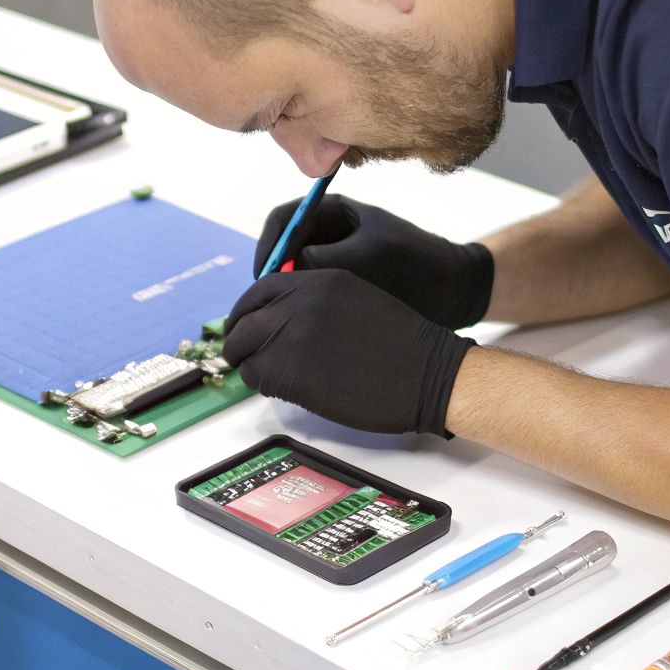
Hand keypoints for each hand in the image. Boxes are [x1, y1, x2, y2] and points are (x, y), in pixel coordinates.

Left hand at [224, 269, 474, 436]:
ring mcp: (294, 334)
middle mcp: (302, 301)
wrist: (430, 373)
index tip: (247, 326)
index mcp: (320, 280)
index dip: (248, 310)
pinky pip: (257, 376)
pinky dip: (261, 384)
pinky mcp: (291, 370)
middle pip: (246, 319)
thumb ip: (320, 302)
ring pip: (246, 348)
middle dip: (240, 339)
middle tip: (243, 356)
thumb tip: (285, 322)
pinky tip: (282, 389)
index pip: (261, 288)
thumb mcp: (358, 300)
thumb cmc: (404, 345)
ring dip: (250, 363)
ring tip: (267, 376)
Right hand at [253, 196, 493, 328]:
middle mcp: (329, 232)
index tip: (263, 279)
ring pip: (295, 271)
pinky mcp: (342, 283)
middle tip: (266, 305)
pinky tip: (302, 325)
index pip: (283, 220)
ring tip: (282, 318)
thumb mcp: (369, 257)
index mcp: (334, 212)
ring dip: (286, 291)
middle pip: (283, 247)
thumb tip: (285, 271)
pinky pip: (311, 289)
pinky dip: (302, 303)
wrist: (456, 290)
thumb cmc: (416, 264)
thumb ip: (325, 259)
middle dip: (272, 274)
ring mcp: (334, 257)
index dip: (268, 248)